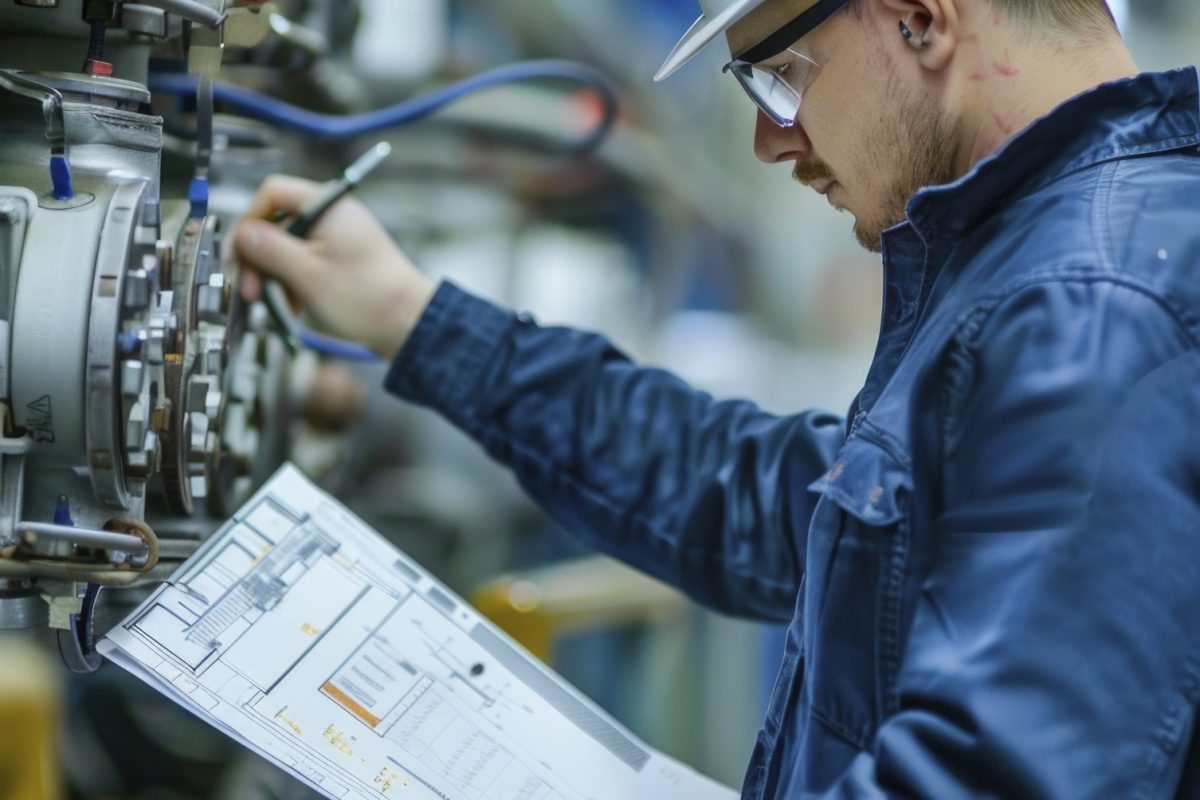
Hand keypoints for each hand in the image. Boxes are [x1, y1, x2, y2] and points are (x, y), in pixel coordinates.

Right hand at [232, 174, 435, 360]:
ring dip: (274, 274)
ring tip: (270, 302)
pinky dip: (294, 281)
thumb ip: (270, 249)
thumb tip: (243, 233)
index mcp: (327, 205)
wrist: (409, 324)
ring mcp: (339, 238)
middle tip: (249, 287)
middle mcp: (334, 215)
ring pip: (289, 247)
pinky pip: (307, 263)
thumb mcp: (307, 273)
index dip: (250, 220)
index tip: (240, 251)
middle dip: (260, 257)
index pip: (272, 193)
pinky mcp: (343, 260)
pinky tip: (292, 305)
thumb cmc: (368, 297)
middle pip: (278, 223)